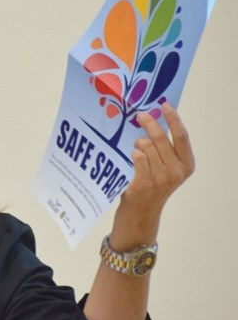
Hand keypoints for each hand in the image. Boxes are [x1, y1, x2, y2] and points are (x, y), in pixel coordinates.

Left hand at [111, 103, 194, 247]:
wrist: (141, 214)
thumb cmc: (151, 187)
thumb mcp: (166, 168)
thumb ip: (165, 149)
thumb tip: (154, 120)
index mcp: (187, 165)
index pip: (182, 136)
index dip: (174, 119)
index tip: (165, 105)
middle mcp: (177, 171)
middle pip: (161, 138)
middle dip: (149, 123)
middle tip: (139, 115)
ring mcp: (161, 178)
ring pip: (146, 146)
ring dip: (137, 144)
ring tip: (135, 151)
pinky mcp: (144, 183)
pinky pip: (137, 157)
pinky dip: (133, 154)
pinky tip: (131, 157)